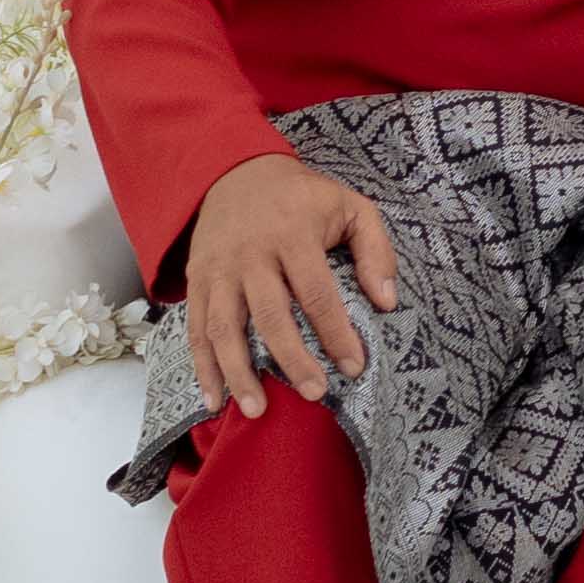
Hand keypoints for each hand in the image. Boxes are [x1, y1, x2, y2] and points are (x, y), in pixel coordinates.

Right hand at [184, 155, 398, 420]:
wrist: (236, 171)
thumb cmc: (302, 197)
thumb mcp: (351, 206)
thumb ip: (376, 250)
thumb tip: (387, 302)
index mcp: (293, 234)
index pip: (317, 292)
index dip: (336, 333)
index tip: (354, 367)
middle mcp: (251, 253)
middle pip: (269, 314)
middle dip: (291, 359)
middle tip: (313, 395)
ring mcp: (219, 269)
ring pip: (223, 327)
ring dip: (237, 373)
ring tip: (255, 411)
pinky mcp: (196, 280)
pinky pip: (195, 328)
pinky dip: (202, 366)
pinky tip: (212, 399)